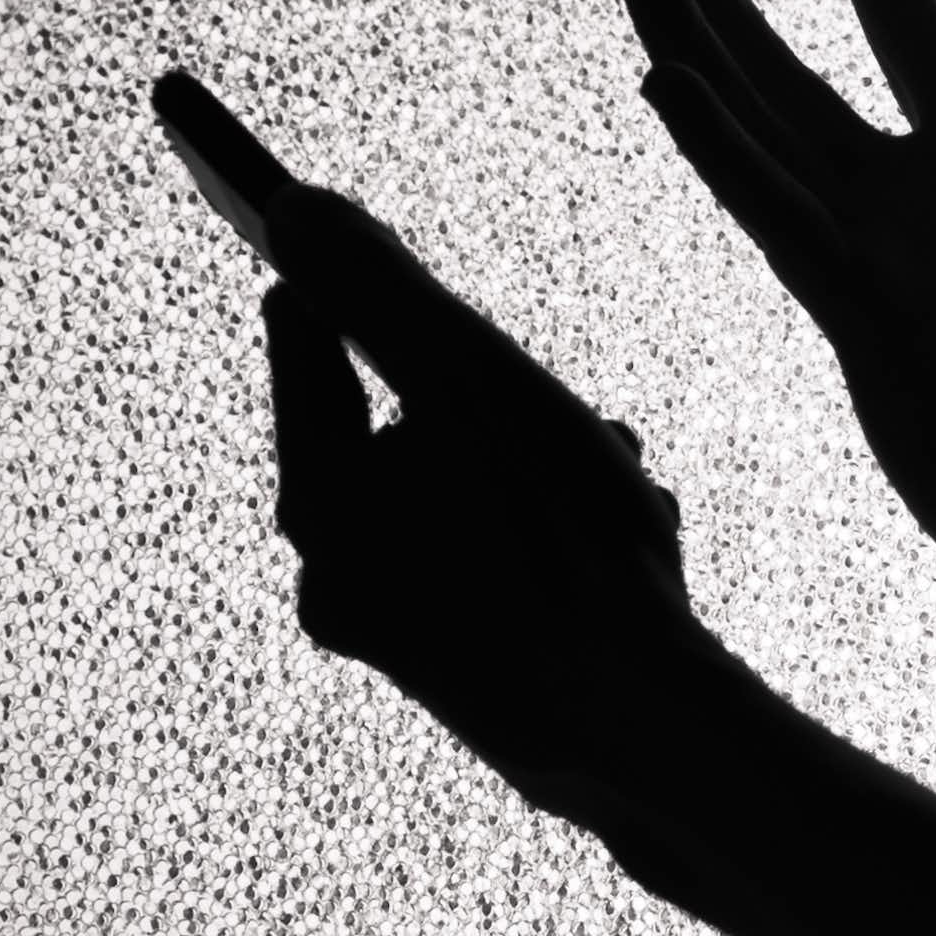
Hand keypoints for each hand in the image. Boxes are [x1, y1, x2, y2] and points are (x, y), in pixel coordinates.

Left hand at [258, 181, 722, 812]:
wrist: (640, 730)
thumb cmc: (558, 540)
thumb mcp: (473, 382)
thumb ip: (381, 290)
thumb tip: (296, 205)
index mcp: (320, 506)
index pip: (308, 352)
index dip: (344, 283)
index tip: (362, 235)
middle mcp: (337, 580)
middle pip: (401, 427)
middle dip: (488, 393)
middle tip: (547, 378)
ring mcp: (400, 640)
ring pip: (464, 497)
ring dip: (541, 459)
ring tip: (624, 464)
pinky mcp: (467, 679)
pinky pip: (500, 564)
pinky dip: (560, 528)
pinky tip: (638, 528)